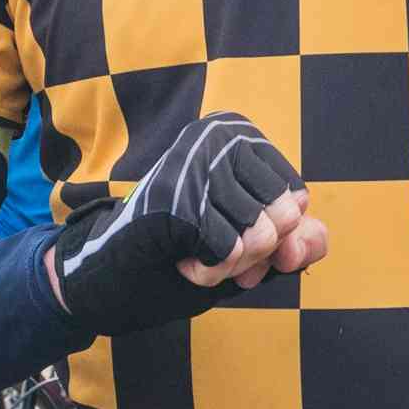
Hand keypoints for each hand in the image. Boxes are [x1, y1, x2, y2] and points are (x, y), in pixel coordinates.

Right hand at [47, 112, 324, 337]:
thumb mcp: (253, 247)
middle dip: (252, 253)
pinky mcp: (176, 200)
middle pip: (284, 218)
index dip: (273, 238)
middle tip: (208, 244)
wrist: (109, 275)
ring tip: (190, 249)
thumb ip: (297, 240)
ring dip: (228, 265)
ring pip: (261, 238)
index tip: (230, 234)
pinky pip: (228, 253)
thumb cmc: (184, 252)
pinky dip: (207, 272)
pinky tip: (178, 258)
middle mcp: (218, 136)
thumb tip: (299, 237)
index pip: (298, 201)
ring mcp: (195, 164)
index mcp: (239, 133)